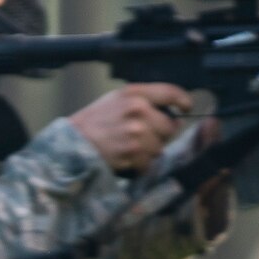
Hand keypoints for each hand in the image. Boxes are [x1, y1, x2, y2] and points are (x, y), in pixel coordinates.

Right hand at [68, 83, 193, 173]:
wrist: (72, 142)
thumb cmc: (94, 122)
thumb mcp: (116, 100)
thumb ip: (144, 102)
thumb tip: (175, 118)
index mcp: (134, 93)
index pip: (170, 93)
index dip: (183, 101)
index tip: (186, 107)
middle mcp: (138, 109)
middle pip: (170, 127)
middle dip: (160, 135)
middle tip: (142, 137)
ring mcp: (135, 131)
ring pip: (160, 148)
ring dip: (148, 152)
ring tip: (129, 148)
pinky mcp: (131, 151)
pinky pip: (148, 163)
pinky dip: (139, 165)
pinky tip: (125, 158)